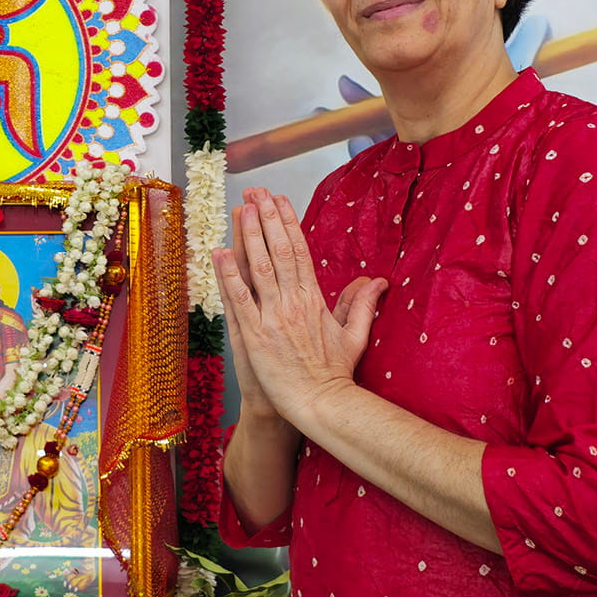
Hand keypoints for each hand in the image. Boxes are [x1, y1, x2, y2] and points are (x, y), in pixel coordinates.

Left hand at [214, 187, 386, 430]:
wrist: (320, 405)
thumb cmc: (335, 375)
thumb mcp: (354, 336)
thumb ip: (362, 304)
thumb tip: (378, 281)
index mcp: (314, 299)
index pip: (300, 252)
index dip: (287, 223)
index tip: (279, 200)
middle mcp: (293, 302)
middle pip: (279, 251)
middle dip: (266, 218)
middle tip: (255, 192)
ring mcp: (273, 317)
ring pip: (259, 267)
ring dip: (249, 236)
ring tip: (240, 209)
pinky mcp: (255, 335)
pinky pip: (239, 299)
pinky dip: (228, 275)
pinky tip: (219, 253)